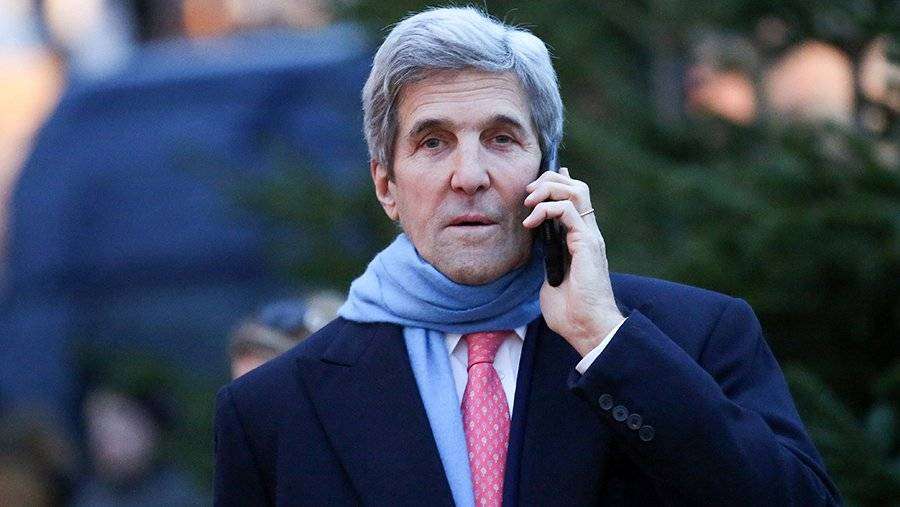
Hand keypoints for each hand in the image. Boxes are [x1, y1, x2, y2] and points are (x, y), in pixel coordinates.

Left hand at [522, 167, 624, 356]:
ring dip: (549, 189)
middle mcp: (588, 233)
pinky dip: (547, 209)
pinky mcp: (586, 242)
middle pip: (577, 187)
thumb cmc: (570, 311)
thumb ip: (548, 260)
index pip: (575, 199)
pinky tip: (532, 222)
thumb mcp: (551, 278)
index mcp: (581, 240)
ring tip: (530, 202)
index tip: (535, 186)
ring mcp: (589, 236)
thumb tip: (538, 251)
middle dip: (550, 181)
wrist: (586, 327)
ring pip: (576, 191)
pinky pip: (568, 210)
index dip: (558, 184)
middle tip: (528, 193)